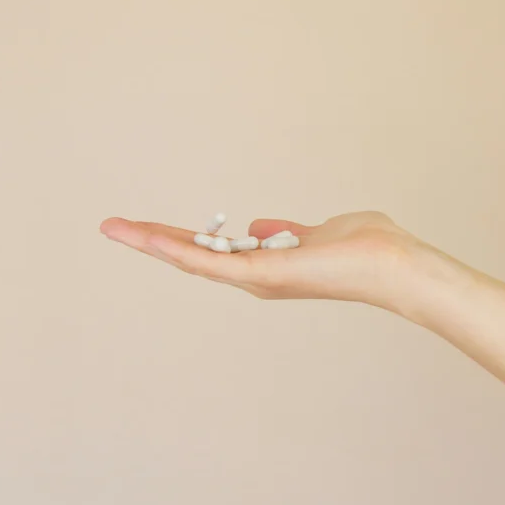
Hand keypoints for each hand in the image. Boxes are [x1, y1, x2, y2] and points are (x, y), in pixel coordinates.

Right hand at [99, 211, 419, 309]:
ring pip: (192, 260)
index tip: (144, 227)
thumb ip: (284, 232)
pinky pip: (212, 261)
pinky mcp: (263, 273)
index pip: (210, 250)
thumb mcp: (314, 233)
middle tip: (111, 226)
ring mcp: (256, 278)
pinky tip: (150, 237)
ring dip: (151, 242)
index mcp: (264, 265)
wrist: (393, 264)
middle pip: (191, 256)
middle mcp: (254, 277)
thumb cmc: (365, 250)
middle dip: (149, 241)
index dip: (175, 238)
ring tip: (115, 228)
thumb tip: (259, 226)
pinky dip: (179, 249)